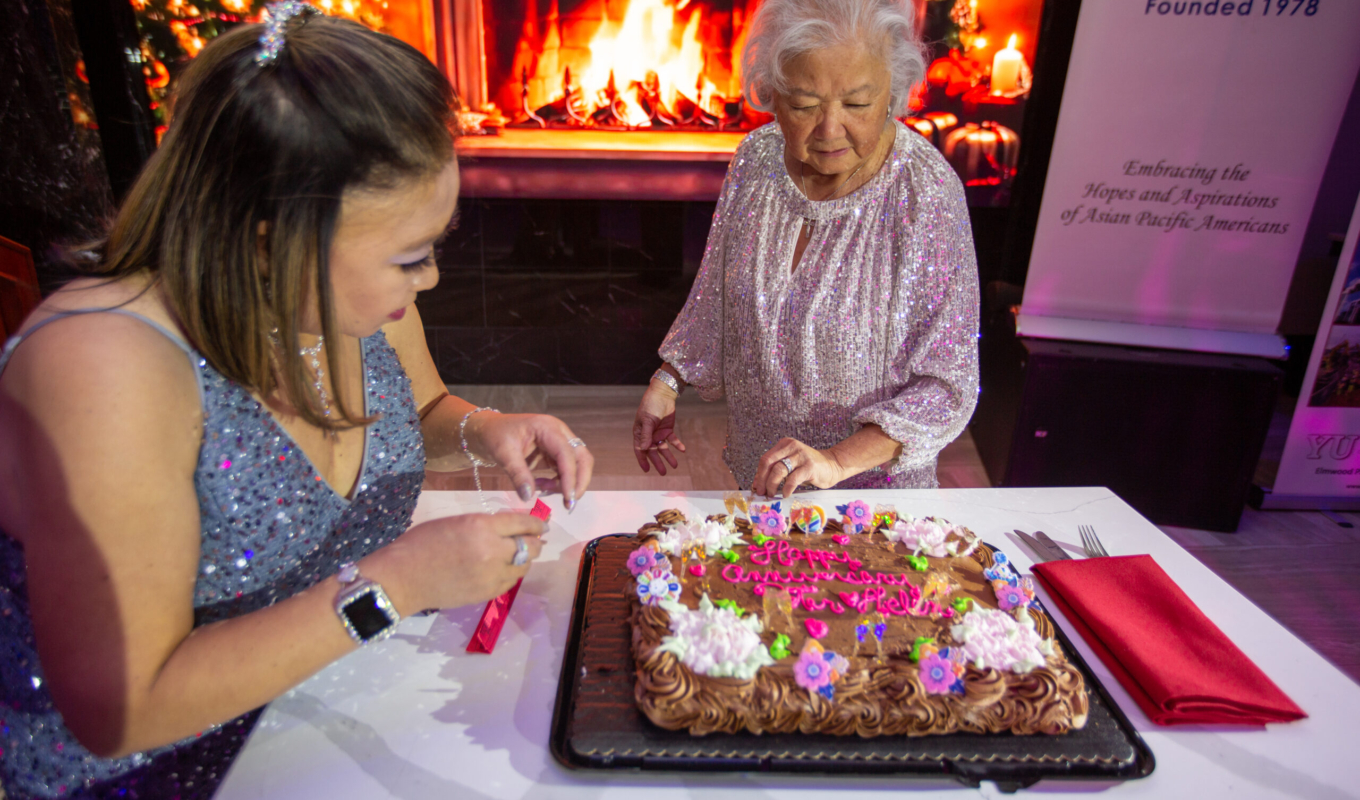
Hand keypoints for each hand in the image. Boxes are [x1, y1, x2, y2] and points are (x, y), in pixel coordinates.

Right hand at [364, 511, 545, 613]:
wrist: (403, 578)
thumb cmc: (422, 543)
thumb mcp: (457, 522)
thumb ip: (486, 525)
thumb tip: (510, 529)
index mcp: (482, 526)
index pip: (522, 523)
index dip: (536, 523)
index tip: (543, 524)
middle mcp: (492, 551)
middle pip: (529, 547)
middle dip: (535, 542)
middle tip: (534, 540)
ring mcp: (492, 575)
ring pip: (523, 567)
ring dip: (524, 560)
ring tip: (518, 555)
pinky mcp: (487, 594)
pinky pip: (511, 582)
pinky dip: (512, 574)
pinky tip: (505, 570)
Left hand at [469, 412, 592, 510]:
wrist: (486, 430)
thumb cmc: (494, 436)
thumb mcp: (503, 454)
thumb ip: (518, 474)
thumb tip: (528, 497)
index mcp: (548, 428)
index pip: (567, 454)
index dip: (570, 477)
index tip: (568, 499)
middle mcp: (559, 433)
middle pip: (582, 457)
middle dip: (579, 481)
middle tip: (569, 503)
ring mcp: (558, 442)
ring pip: (577, 465)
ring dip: (567, 482)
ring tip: (544, 489)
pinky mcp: (554, 453)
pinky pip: (565, 470)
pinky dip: (558, 481)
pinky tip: (542, 485)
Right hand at [633, 383, 686, 474]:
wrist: (662, 394)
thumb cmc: (651, 406)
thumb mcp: (647, 421)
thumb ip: (646, 435)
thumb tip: (642, 449)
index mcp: (639, 433)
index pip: (640, 449)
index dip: (642, 460)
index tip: (647, 470)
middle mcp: (648, 435)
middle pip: (653, 452)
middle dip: (658, 462)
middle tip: (663, 473)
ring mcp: (658, 433)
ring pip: (663, 448)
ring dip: (669, 456)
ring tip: (675, 466)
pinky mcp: (668, 430)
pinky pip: (673, 440)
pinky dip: (677, 445)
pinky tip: (682, 450)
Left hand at [752, 438, 847, 497]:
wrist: (832, 466)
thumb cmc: (808, 468)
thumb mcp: (790, 465)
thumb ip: (776, 470)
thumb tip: (758, 483)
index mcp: (785, 444)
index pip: (765, 459)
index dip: (758, 474)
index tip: (756, 486)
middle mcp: (792, 446)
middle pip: (768, 462)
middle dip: (762, 479)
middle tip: (761, 492)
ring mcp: (801, 456)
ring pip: (778, 470)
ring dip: (772, 485)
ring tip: (772, 494)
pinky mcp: (809, 466)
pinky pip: (793, 479)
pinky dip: (787, 489)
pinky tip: (786, 494)